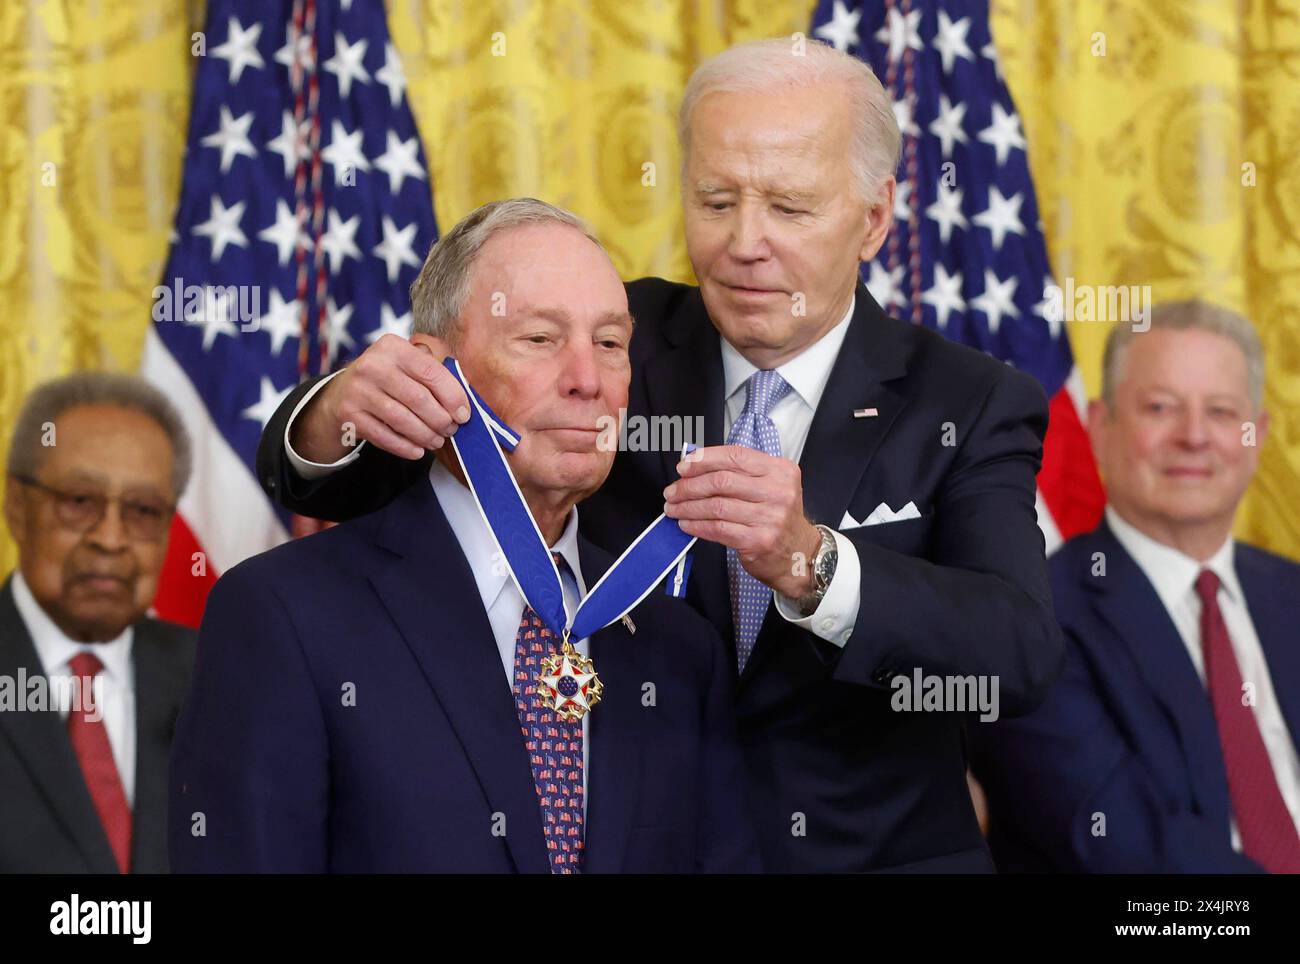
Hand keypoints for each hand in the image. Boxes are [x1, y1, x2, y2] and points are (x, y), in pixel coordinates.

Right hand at [289, 334, 470, 461]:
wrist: (343, 390)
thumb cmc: (389, 378)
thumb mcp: (407, 364)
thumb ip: (434, 375)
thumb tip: (463, 405)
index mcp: (393, 347)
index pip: (431, 372)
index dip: (453, 396)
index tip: (464, 415)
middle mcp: (372, 365)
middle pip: (418, 398)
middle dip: (440, 419)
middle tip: (450, 430)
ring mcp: (358, 390)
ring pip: (401, 420)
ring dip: (425, 435)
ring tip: (436, 441)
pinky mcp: (349, 414)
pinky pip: (383, 436)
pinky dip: (404, 447)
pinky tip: (417, 451)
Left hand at [663, 445, 821, 598]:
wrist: (800, 554)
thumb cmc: (778, 518)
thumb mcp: (771, 487)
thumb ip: (741, 474)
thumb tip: (695, 467)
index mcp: (780, 470)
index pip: (736, 456)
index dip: (704, 459)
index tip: (683, 467)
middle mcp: (778, 491)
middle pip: (722, 481)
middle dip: (690, 485)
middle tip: (672, 491)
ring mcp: (770, 517)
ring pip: (716, 506)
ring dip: (688, 507)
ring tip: (674, 508)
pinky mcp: (758, 540)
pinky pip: (718, 528)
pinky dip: (697, 525)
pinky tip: (686, 524)